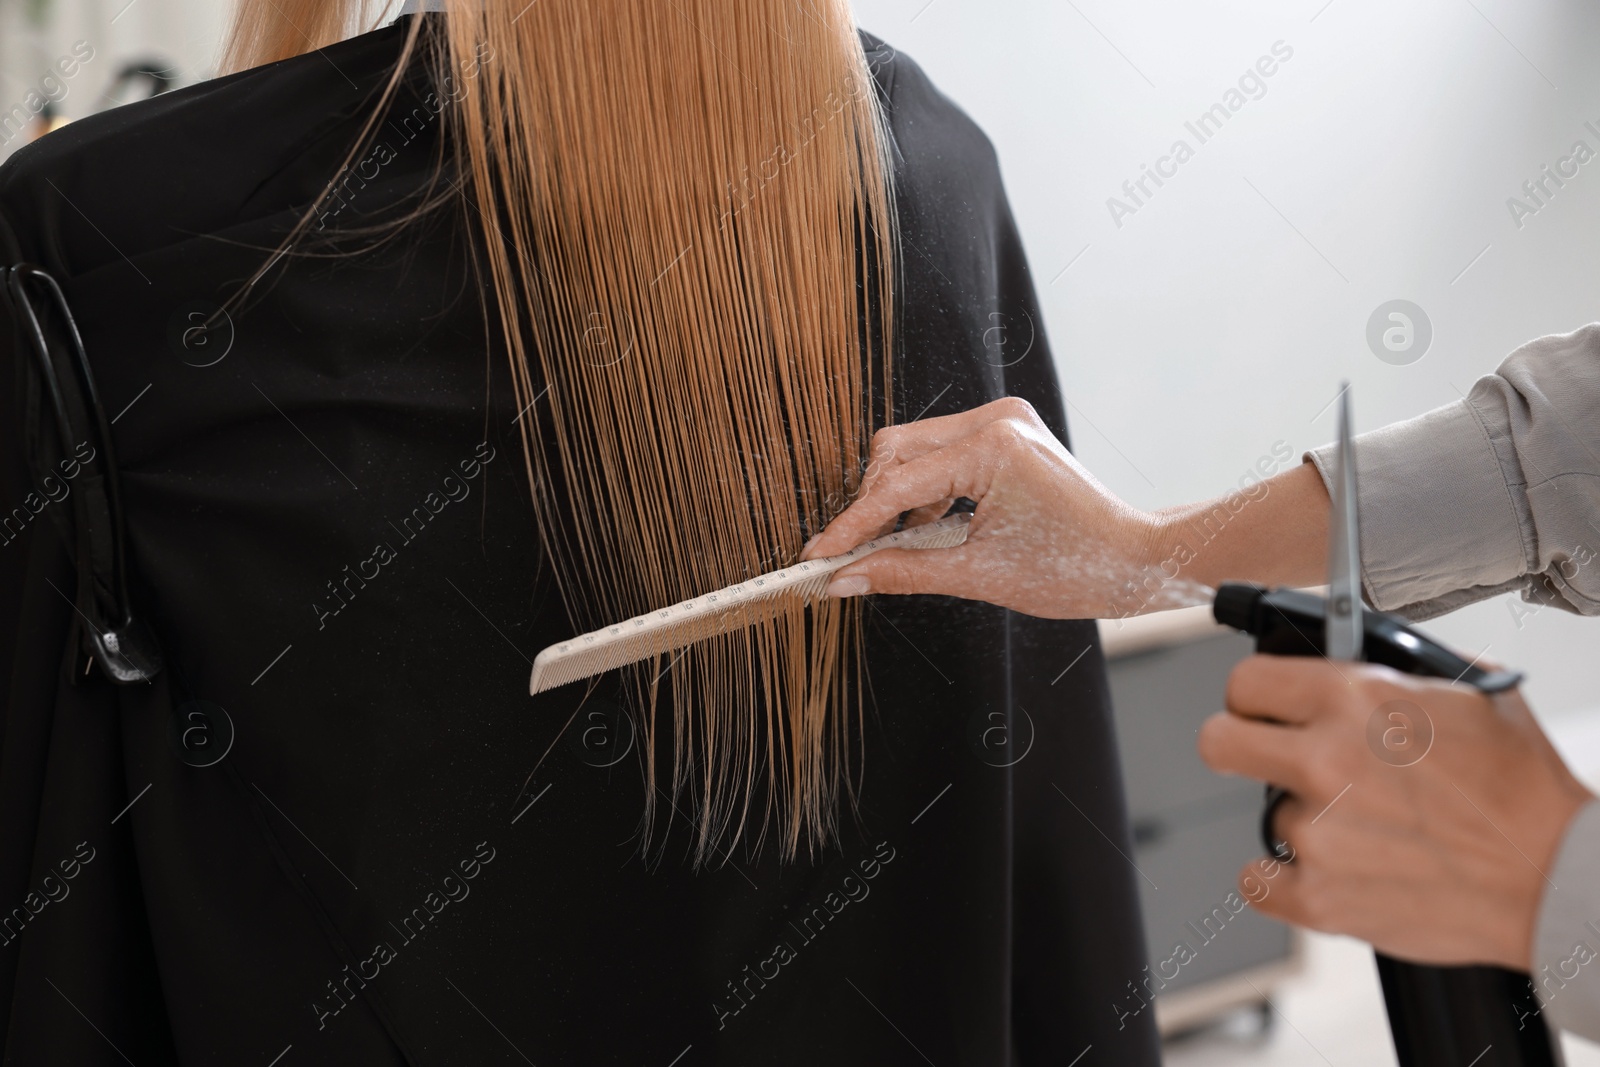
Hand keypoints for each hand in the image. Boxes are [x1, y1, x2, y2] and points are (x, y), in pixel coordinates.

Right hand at [801, 398, 1185, 618]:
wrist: (1137, 560)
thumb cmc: (1075, 569)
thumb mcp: (978, 577)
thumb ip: (903, 572)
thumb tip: (845, 579)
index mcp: (992, 447)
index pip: (897, 486)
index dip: (852, 525)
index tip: (819, 555)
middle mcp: (995, 420)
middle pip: (895, 451)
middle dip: (870, 505)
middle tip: (851, 556)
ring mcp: (1002, 420)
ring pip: (914, 449)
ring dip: (896, 498)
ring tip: (894, 547)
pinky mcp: (1006, 432)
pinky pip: (941, 453)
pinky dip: (925, 492)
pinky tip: (928, 530)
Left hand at [1199, 656, 1593, 969]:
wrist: (1558, 877)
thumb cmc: (1523, 788)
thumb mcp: (1468, 692)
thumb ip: (1395, 669)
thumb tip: (1355, 649)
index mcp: (1354, 697)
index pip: (1246, 681)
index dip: (1254, 696)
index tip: (1263, 709)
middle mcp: (1325, 759)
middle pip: (1217, 741)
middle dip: (1240, 745)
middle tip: (1271, 758)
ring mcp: (1318, 831)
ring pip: (1266, 814)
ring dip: (1303, 821)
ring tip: (1365, 828)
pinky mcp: (1319, 896)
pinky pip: (1257, 881)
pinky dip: (1286, 880)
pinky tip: (1330, 870)